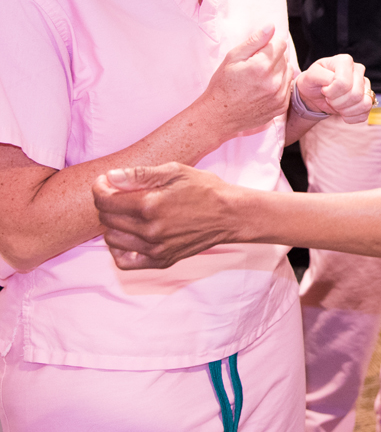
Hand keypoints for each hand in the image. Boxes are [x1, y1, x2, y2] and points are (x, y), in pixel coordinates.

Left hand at [94, 163, 235, 269]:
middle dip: (107, 203)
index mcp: (150, 205)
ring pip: (111, 239)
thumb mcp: (175, 170)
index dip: (100, 188)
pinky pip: (124, 261)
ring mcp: (155, 249)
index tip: (105, 182)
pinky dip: (118, 249)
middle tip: (119, 193)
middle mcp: (149, 230)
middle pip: (106, 219)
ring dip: (112, 224)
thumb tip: (110, 178)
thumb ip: (140, 175)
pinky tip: (127, 236)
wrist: (230, 214)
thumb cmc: (205, 188)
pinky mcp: (161, 261)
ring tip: (126, 213)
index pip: (105, 200)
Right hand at [199, 26, 291, 141]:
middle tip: (255, 66)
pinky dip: (279, 84)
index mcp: (261, 66)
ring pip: (288, 71)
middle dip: (272, 57)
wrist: (219, 115)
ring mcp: (278, 96)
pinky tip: (263, 88)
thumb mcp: (233, 57)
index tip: (259, 51)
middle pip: (284, 57)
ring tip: (259, 77)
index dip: (269, 44)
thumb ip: (254, 41)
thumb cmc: (223, 84)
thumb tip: (271, 27)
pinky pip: (287, 87)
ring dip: (278, 70)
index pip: (280, 44)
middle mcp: (273, 82)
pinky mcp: (281, 106)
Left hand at [294, 54, 372, 123]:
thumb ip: (320, 76)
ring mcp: (365, 84)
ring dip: (346, 110)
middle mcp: (358, 70)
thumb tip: (334, 82)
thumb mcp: (311, 76)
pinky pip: (366, 113)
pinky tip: (343, 112)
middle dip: (338, 103)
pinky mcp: (368, 98)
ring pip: (364, 104)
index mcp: (345, 61)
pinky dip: (351, 117)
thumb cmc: (313, 82)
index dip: (331, 93)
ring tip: (336, 105)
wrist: (315, 93)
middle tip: (329, 99)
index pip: (344, 83)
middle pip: (355, 94)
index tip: (324, 90)